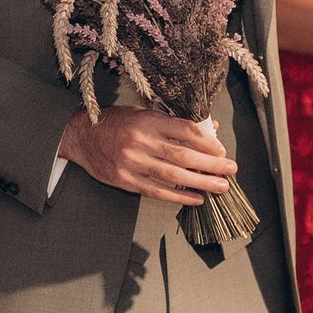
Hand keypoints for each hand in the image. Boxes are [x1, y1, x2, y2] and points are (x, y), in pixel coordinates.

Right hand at [58, 106, 234, 205]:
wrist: (81, 135)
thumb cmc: (117, 123)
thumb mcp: (144, 114)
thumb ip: (174, 123)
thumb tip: (209, 131)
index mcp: (147, 120)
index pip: (184, 130)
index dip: (207, 142)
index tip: (221, 150)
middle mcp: (140, 141)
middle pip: (183, 155)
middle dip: (211, 164)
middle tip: (231, 169)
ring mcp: (132, 162)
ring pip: (173, 175)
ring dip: (201, 182)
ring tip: (221, 187)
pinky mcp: (125, 180)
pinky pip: (157, 191)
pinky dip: (179, 196)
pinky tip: (196, 198)